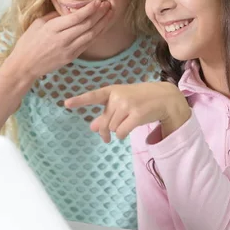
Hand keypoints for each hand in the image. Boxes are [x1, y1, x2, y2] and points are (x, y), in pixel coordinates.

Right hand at [8, 0, 112, 78]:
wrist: (25, 65)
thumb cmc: (28, 42)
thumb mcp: (38, 23)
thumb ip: (55, 16)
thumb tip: (69, 10)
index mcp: (53, 28)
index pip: (76, 17)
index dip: (90, 9)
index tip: (98, 1)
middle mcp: (62, 39)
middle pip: (87, 25)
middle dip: (100, 14)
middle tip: (108, 4)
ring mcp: (68, 49)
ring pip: (90, 35)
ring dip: (102, 24)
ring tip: (110, 14)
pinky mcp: (71, 57)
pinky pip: (87, 44)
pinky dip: (97, 35)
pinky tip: (102, 27)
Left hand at [65, 82, 190, 142]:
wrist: (164, 97)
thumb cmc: (139, 100)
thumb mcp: (121, 104)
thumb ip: (105, 114)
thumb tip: (92, 127)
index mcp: (112, 91)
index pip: (93, 96)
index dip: (79, 101)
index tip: (65, 104)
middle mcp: (118, 96)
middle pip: (103, 122)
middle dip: (104, 131)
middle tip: (105, 138)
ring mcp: (127, 105)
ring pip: (112, 128)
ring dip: (116, 131)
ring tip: (126, 124)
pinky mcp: (137, 114)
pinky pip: (121, 132)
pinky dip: (122, 135)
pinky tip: (127, 131)